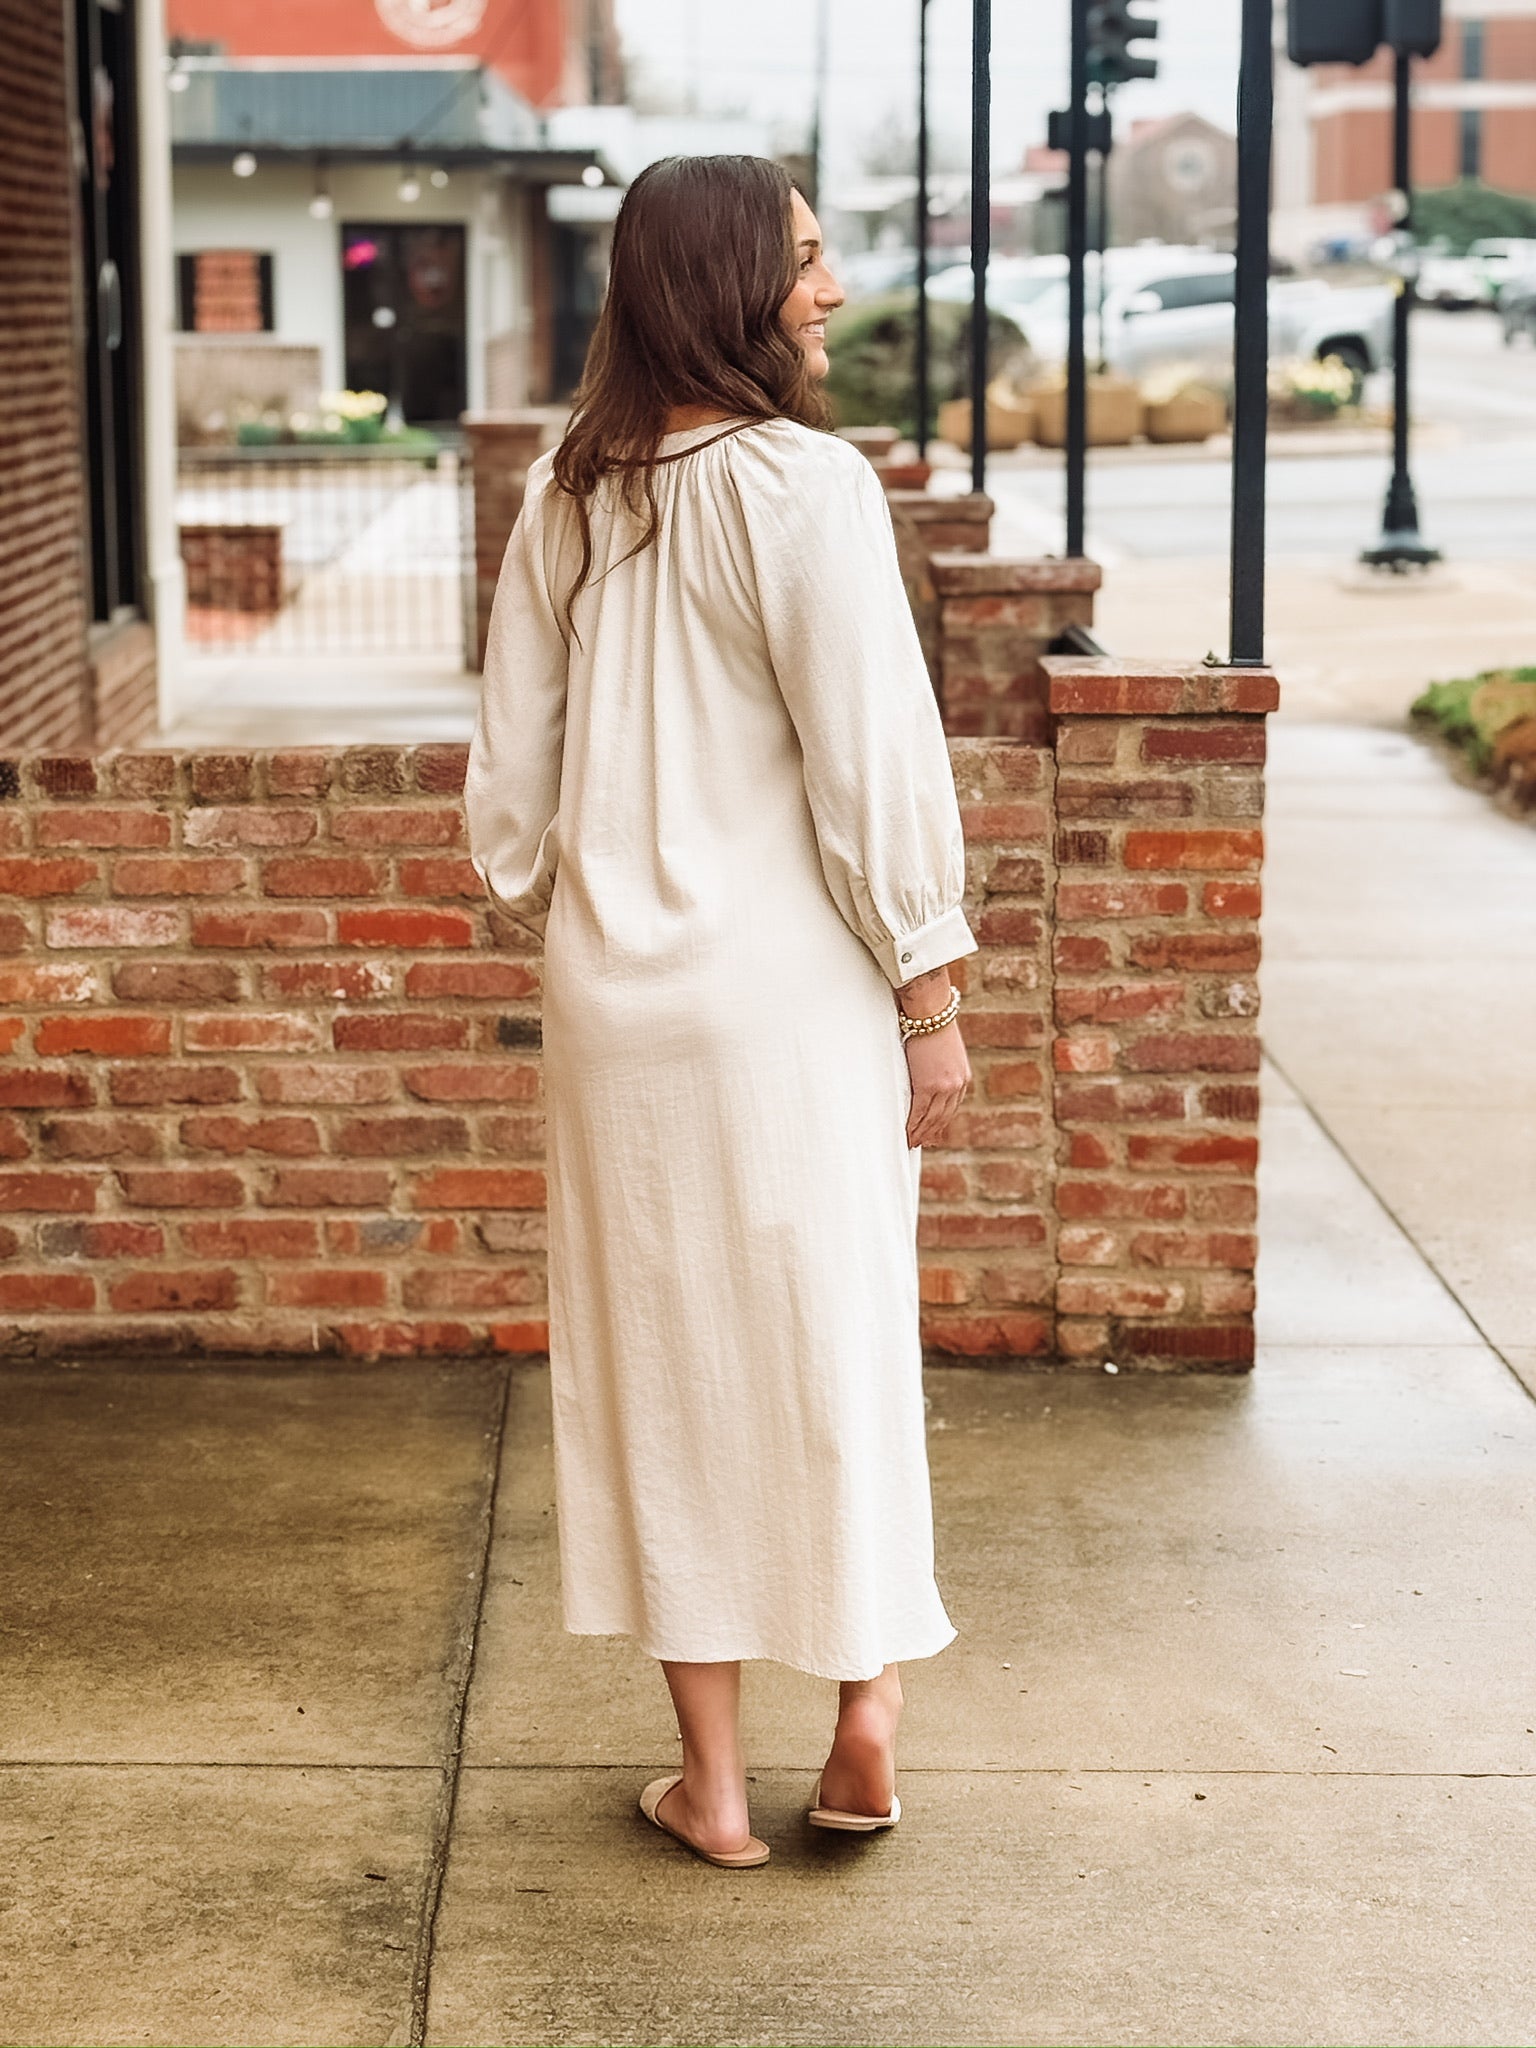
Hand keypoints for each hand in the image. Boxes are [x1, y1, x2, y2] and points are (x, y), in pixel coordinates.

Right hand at [904, 1020, 970, 1148]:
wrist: (931, 1012)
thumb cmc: (933, 1023)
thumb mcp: (944, 1049)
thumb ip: (940, 1065)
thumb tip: (930, 1069)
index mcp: (962, 1077)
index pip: (951, 1107)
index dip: (941, 1121)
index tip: (933, 1131)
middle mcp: (956, 1085)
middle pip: (943, 1117)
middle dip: (930, 1132)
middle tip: (919, 1142)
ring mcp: (943, 1087)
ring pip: (931, 1119)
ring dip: (920, 1133)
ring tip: (911, 1142)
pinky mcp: (928, 1086)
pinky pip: (918, 1112)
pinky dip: (912, 1125)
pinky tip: (906, 1133)